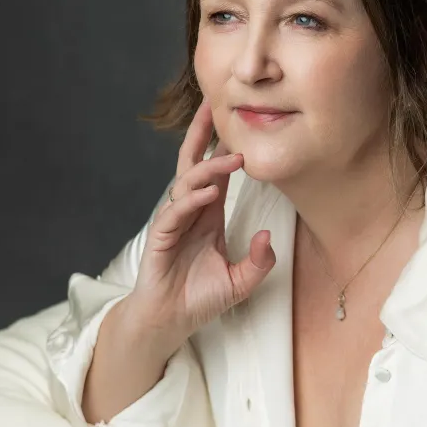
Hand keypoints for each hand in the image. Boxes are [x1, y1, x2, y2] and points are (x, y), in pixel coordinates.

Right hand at [128, 99, 275, 342]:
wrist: (171, 322)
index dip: (225, 147)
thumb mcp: (241, 281)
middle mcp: (191, 212)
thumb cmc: (201, 298)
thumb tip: (266, 236)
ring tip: (233, 159)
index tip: (240, 122)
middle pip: (194, 164)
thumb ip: (259, 262)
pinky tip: (207, 193)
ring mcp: (174, 223)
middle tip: (214, 105)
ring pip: (187, 184)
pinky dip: (191, 201)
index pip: (216, 173)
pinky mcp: (160, 239)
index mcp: (209, 214)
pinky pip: (174, 213)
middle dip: (203, 135)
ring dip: (209, 169)